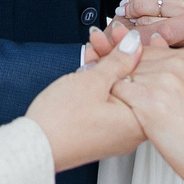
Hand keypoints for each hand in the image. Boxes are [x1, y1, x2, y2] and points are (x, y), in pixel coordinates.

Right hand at [28, 31, 146, 169]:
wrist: (35, 148)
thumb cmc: (61, 123)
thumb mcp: (92, 82)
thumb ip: (118, 61)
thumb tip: (135, 46)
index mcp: (138, 122)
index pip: (149, 79)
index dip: (137, 50)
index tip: (126, 36)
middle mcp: (131, 132)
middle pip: (132, 84)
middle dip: (118, 57)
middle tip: (106, 38)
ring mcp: (115, 134)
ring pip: (117, 92)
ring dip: (105, 68)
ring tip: (92, 48)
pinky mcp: (100, 133)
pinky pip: (106, 103)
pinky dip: (98, 85)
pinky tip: (87, 67)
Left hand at [109, 36, 183, 183]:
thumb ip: (174, 69)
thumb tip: (156, 46)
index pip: (146, 50)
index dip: (135, 68)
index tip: (135, 85)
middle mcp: (175, 63)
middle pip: (131, 61)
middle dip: (123, 79)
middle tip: (133, 104)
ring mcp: (161, 79)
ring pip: (120, 74)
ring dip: (118, 93)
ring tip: (131, 114)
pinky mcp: (148, 100)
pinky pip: (116, 92)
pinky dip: (115, 105)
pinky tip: (127, 119)